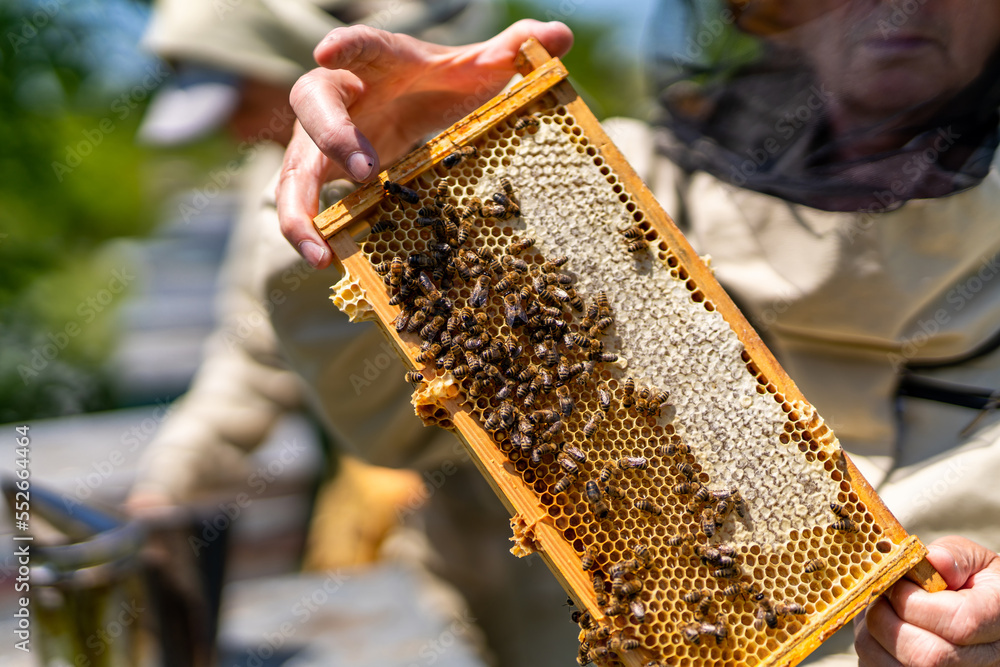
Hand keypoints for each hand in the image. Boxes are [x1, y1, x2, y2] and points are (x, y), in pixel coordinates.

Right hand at [277, 20, 572, 267]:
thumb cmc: (445, 84)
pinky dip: (313, 231)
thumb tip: (558, 35)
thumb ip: (513, 51)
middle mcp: (341, 96)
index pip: (360, 46)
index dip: (344, 46)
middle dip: (333, 135)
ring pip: (294, 167)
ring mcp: (323, 138)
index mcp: (379, 62)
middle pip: (312, 105)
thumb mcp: (480, 71)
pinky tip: (329, 262)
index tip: (327, 50)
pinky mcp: (324, 175)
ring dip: (300, 208)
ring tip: (318, 252)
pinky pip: (306, 204)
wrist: (420, 104)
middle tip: (366, 171)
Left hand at [855, 536, 999, 665]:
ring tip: (880, 614)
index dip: (914, 601)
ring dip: (873, 638)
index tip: (897, 584)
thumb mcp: (975, 562)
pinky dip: (873, 652)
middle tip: (880, 599)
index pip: (958, 622)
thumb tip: (934, 561)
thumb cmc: (972, 584)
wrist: (980, 617)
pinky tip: (882, 633)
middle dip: (887, 620)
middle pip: (927, 656)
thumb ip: (955, 557)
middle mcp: (987, 661)